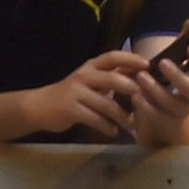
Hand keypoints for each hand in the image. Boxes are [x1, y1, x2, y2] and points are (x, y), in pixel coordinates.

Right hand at [28, 54, 151, 140]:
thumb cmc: (72, 94)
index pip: (112, 56)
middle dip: (130, 88)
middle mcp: (84, 76)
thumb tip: (141, 73)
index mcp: (91, 66)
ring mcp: (76, 93)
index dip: (130, 58)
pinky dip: (106, 126)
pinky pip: (94, 119)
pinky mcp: (71, 110)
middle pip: (111, 78)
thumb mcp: (90, 81)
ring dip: (122, 116)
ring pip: (105, 104)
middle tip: (145, 98)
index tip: (147, 64)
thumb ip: (111, 76)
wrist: (41, 106)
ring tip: (132, 125)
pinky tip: (113, 132)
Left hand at [129, 36, 188, 147]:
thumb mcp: (179, 64)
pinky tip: (135, 96)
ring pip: (171, 104)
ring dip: (156, 90)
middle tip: (162, 63)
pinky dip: (145, 106)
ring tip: (141, 77)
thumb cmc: (173, 85)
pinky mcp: (163, 122)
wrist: (168, 122)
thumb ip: (185, 41)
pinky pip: (155, 116)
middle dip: (178, 77)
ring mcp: (177, 112)